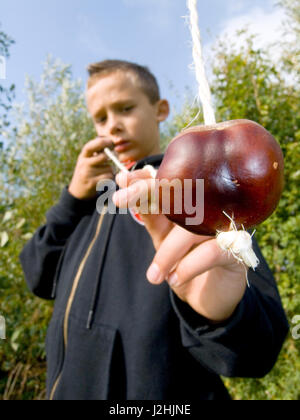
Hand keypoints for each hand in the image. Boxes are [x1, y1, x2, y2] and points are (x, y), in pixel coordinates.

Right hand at [68, 137, 114, 199]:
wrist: (78, 190)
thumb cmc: (87, 172)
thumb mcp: (87, 160)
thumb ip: (96, 152)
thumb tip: (111, 143)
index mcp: (83, 156)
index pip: (90, 146)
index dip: (102, 142)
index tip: (111, 142)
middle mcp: (83, 164)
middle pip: (103, 157)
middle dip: (111, 157)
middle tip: (113, 158)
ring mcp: (87, 174)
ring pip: (109, 168)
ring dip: (110, 170)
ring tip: (104, 172)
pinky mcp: (92, 183)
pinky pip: (108, 177)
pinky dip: (110, 178)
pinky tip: (104, 179)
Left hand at [113, 170, 247, 322]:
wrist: (208, 298)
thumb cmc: (184, 262)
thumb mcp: (163, 239)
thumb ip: (151, 216)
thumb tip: (126, 184)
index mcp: (192, 205)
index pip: (170, 183)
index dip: (146, 178)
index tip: (122, 178)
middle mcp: (210, 209)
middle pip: (180, 196)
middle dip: (146, 195)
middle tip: (119, 200)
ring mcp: (225, 227)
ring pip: (192, 228)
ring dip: (168, 253)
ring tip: (154, 276)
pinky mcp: (238, 250)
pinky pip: (211, 251)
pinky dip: (188, 266)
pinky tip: (176, 279)